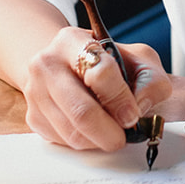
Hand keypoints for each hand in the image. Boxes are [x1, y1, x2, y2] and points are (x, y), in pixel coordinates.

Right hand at [22, 26, 169, 151]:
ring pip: (72, 132)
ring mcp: (35, 92)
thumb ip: (151, 80)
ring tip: (112, 133)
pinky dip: (85, 143)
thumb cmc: (107, 62)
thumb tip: (140, 106)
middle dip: (109, 131)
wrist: (69, 64)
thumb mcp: (138, 59)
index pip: (99, 72)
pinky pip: (63, 141)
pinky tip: (94, 130)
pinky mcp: (33, 117)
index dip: (120, 99)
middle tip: (124, 137)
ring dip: (99, 140)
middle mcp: (47, 64)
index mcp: (72, 41)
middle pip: (81, 110)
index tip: (133, 115)